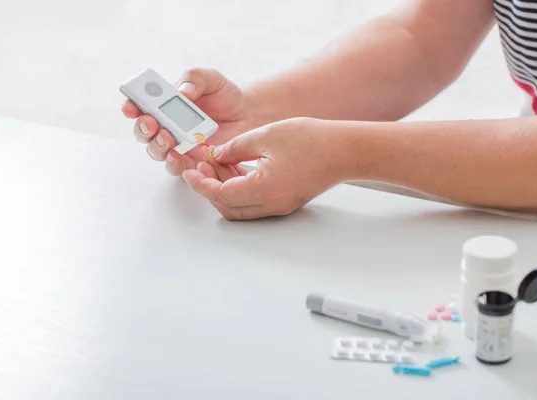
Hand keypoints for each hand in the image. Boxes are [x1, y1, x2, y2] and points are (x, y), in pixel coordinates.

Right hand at [121, 68, 252, 175]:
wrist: (246, 114)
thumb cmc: (223, 95)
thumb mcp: (211, 79)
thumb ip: (194, 79)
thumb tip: (183, 91)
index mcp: (163, 104)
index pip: (138, 105)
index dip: (130, 106)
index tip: (130, 106)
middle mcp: (164, 125)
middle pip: (143, 132)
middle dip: (143, 128)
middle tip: (151, 123)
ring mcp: (175, 144)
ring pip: (155, 151)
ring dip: (157, 145)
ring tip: (167, 138)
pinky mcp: (189, 160)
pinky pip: (175, 166)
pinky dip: (174, 162)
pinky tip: (179, 155)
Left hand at [182, 117, 345, 219]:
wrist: (345, 150)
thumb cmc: (313, 140)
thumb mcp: (266, 135)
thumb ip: (234, 147)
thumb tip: (215, 155)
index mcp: (264, 189)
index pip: (221, 195)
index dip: (201, 184)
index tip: (190, 172)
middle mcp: (271, 204)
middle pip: (228, 207)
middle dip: (209, 188)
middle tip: (201, 166)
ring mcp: (279, 206)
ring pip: (240, 207)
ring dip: (224, 188)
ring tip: (218, 162)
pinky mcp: (285, 201)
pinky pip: (254, 202)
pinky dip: (239, 189)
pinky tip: (237, 167)